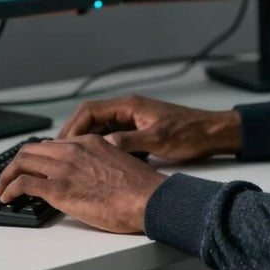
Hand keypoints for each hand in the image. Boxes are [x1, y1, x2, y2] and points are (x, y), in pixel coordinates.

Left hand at [0, 135, 166, 232]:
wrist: (148, 198)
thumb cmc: (140, 187)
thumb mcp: (118, 162)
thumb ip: (98, 162)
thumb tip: (88, 176)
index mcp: (90, 142)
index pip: (53, 144)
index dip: (39, 157)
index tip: (34, 169)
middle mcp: (74, 150)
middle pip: (32, 149)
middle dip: (17, 164)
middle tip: (12, 178)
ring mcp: (65, 168)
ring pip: (22, 162)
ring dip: (7, 176)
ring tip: (4, 190)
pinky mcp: (58, 189)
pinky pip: (23, 183)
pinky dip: (9, 189)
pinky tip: (9, 198)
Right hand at [58, 95, 242, 161]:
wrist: (211, 133)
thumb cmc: (189, 132)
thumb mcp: (158, 140)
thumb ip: (129, 142)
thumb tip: (103, 147)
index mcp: (130, 106)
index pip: (90, 111)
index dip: (71, 127)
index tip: (60, 144)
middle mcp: (129, 110)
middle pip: (91, 119)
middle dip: (73, 136)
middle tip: (59, 155)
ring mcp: (134, 120)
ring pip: (100, 129)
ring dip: (86, 142)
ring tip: (72, 162)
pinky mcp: (139, 131)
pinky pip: (112, 136)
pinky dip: (101, 147)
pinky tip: (95, 163)